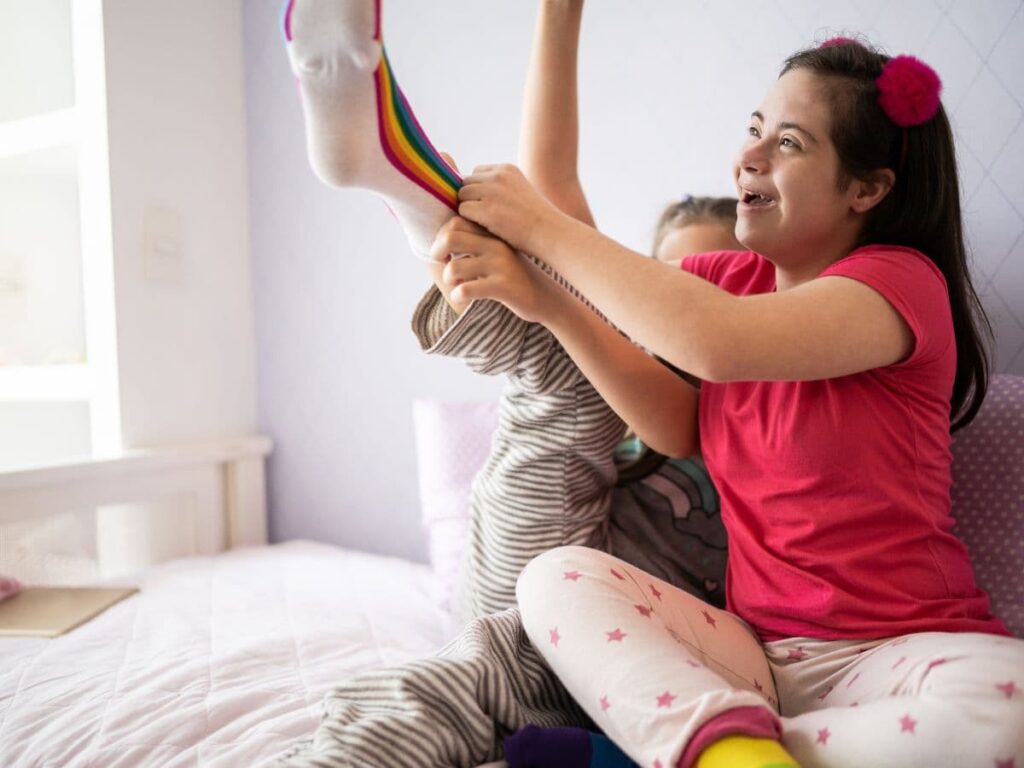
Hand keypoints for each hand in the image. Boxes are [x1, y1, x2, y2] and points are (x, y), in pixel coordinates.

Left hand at [429, 216, 563, 323]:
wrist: (547, 297)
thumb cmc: (516, 276)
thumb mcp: (499, 252)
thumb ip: (478, 242)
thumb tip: (442, 239)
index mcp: (493, 234)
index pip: (456, 221)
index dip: (441, 236)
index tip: (445, 252)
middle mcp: (496, 245)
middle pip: (450, 237)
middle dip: (437, 252)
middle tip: (443, 264)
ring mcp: (499, 266)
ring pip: (454, 267)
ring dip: (448, 278)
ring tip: (456, 284)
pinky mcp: (502, 287)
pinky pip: (465, 289)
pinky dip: (458, 295)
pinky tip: (463, 297)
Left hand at [457, 164, 559, 255]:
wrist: (549, 234)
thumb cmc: (534, 221)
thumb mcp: (519, 194)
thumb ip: (498, 190)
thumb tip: (468, 193)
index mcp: (507, 169)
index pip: (476, 173)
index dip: (478, 191)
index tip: (489, 206)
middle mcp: (498, 176)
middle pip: (466, 183)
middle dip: (470, 199)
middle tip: (482, 217)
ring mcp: (492, 191)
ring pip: (462, 196)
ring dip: (468, 211)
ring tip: (484, 224)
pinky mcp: (486, 209)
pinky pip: (463, 211)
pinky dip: (469, 221)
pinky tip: (484, 230)